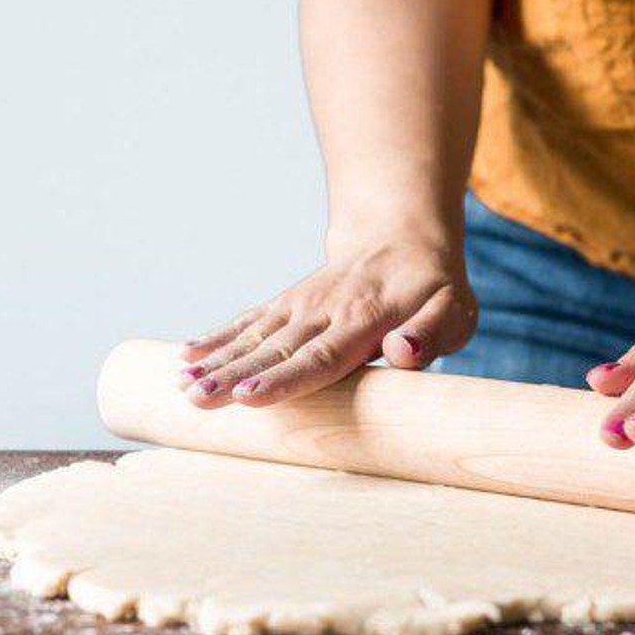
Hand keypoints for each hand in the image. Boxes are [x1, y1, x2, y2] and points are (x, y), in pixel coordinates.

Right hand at [179, 234, 477, 408]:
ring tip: (182, 385)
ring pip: (253, 336)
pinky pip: (247, 321)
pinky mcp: (285, 303)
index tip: (247, 396)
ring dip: (216, 361)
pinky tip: (186, 356)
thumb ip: (431, 334)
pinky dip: (216, 338)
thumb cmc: (432, 288)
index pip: (319, 357)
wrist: (401, 236)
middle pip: (273, 350)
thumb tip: (403, 353)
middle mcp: (323, 311)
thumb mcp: (453, 311)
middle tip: (196, 399)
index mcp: (364, 320)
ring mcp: (299, 305)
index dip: (282, 379)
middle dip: (231, 376)